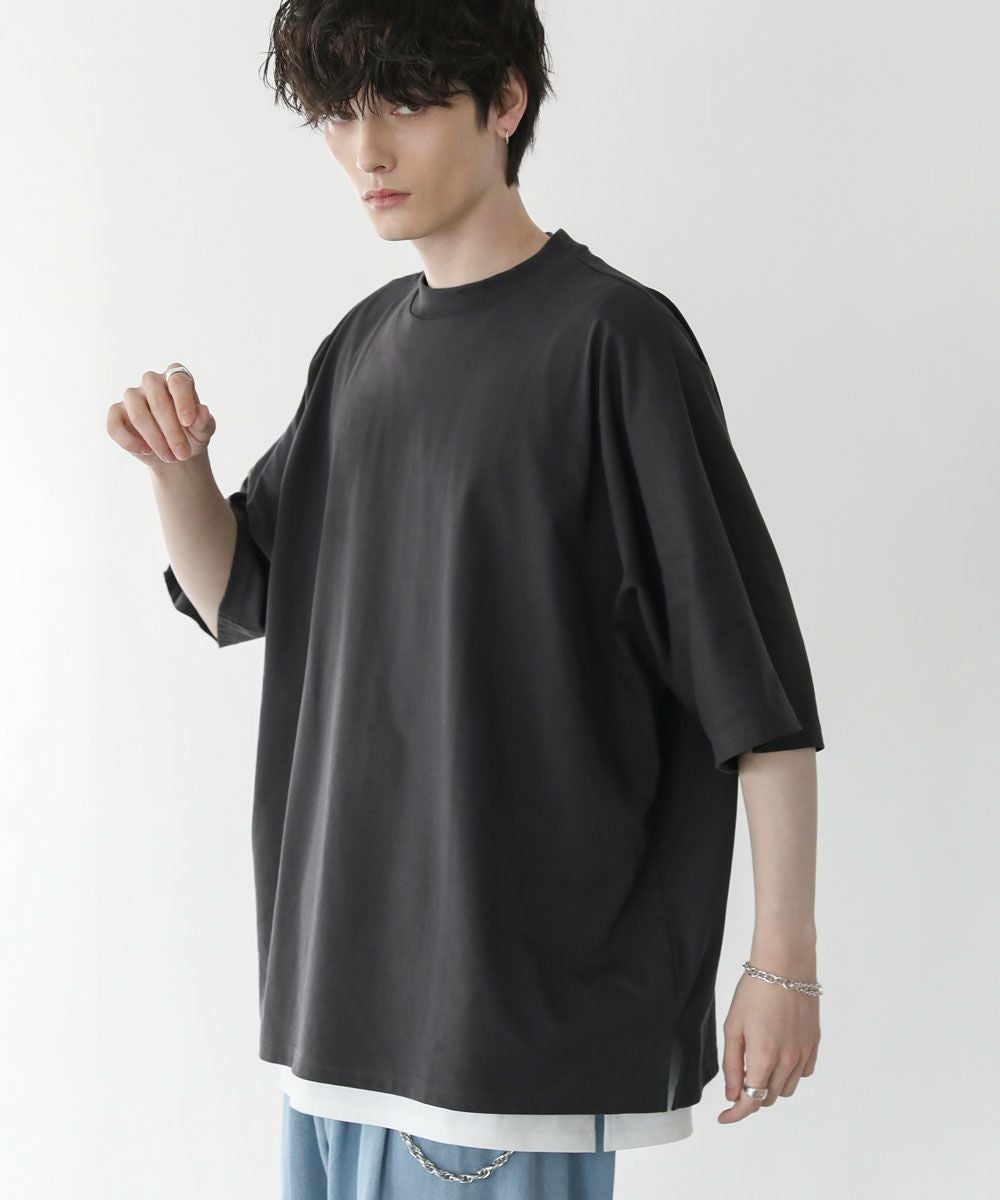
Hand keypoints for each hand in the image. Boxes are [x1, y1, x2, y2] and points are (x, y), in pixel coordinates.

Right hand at [107, 363, 215, 465]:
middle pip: (158, 400)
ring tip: (170, 457)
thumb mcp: (203, 432)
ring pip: (138, 413)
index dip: (183, 400)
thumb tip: (202, 410)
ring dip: (155, 439)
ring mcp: (132, 396)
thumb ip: (204, 421)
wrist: (175, 454)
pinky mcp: (117, 412)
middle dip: (172, 431)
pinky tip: (147, 452)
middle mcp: (152, 382)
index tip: (188, 422)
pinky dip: (130, 442)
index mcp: (176, 379)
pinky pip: (115, 425)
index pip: (178, 380)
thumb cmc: (192, 436)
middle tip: (183, 454)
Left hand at [717, 963, 819, 1123]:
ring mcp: (804, 1054)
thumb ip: (732, 1064)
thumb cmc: (754, 991)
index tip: (724, 1116)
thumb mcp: (733, 1026)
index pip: (750, 1102)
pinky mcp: (814, 1044)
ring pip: (787, 1089)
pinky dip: (789, 1074)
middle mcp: (787, 1062)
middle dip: (750, 1095)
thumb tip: (732, 1094)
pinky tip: (779, 1056)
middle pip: (768, 1098)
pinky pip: (803, 1073)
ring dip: (770, 1086)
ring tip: (758, 1064)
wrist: (785, 965)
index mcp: (764, 1058)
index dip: (735, 1114)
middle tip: (738, 1079)